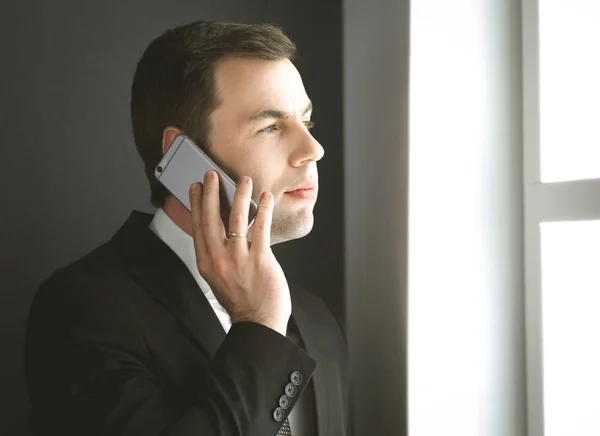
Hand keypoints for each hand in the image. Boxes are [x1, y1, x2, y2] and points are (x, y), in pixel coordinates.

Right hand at [189, 170, 290, 335]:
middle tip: (212, 175)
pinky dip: (263, 209)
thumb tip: (222, 231)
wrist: (258, 323)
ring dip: (240, 195)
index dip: (196, 204)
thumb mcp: (219, 279)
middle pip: (212, 218)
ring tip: (244, 180)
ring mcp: (239, 259)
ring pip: (237, 218)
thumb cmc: (241, 302)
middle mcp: (219, 259)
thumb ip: (217, 256)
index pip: (198, 227)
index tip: (196, 188)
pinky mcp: (260, 259)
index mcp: (207, 263)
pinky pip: (261, 227)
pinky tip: (265, 197)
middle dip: (211, 193)